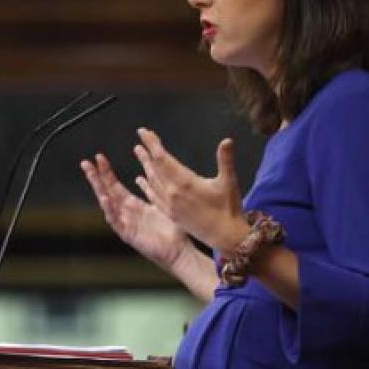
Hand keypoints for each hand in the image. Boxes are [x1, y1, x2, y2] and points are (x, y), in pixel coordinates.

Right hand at [81, 153, 190, 271]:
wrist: (179, 251)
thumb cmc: (172, 230)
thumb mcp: (159, 205)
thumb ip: (150, 191)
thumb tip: (141, 176)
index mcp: (132, 205)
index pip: (114, 185)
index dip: (106, 172)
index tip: (98, 157)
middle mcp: (125, 213)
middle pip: (106, 191)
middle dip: (96, 177)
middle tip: (85, 162)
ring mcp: (125, 224)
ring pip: (107, 204)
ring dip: (99, 190)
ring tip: (91, 176)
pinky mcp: (128, 235)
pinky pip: (116, 221)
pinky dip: (110, 210)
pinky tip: (105, 199)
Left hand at [133, 128, 248, 252]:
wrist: (225, 237)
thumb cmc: (229, 208)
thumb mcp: (229, 182)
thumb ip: (225, 160)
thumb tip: (227, 140)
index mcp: (184, 182)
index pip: (163, 158)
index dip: (152, 144)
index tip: (143, 132)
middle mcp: (172, 192)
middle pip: (154, 168)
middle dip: (147, 153)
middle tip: (140, 140)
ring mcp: (169, 204)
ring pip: (152, 181)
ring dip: (145, 166)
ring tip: (139, 154)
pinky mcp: (170, 213)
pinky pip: (153, 196)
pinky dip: (146, 186)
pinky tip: (142, 181)